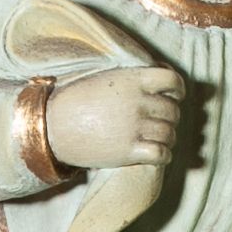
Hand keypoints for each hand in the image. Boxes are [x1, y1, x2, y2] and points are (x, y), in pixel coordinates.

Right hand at [45, 59, 185, 177]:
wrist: (53, 126)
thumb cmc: (76, 100)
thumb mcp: (104, 78)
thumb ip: (130, 78)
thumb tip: (152, 76)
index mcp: (133, 80)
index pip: (172, 81)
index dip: (178, 90)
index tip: (175, 97)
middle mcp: (138, 102)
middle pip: (173, 111)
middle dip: (171, 117)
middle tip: (164, 122)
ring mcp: (134, 128)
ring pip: (170, 133)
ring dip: (169, 137)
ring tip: (161, 139)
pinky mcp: (129, 151)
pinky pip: (161, 154)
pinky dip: (165, 155)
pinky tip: (160, 154)